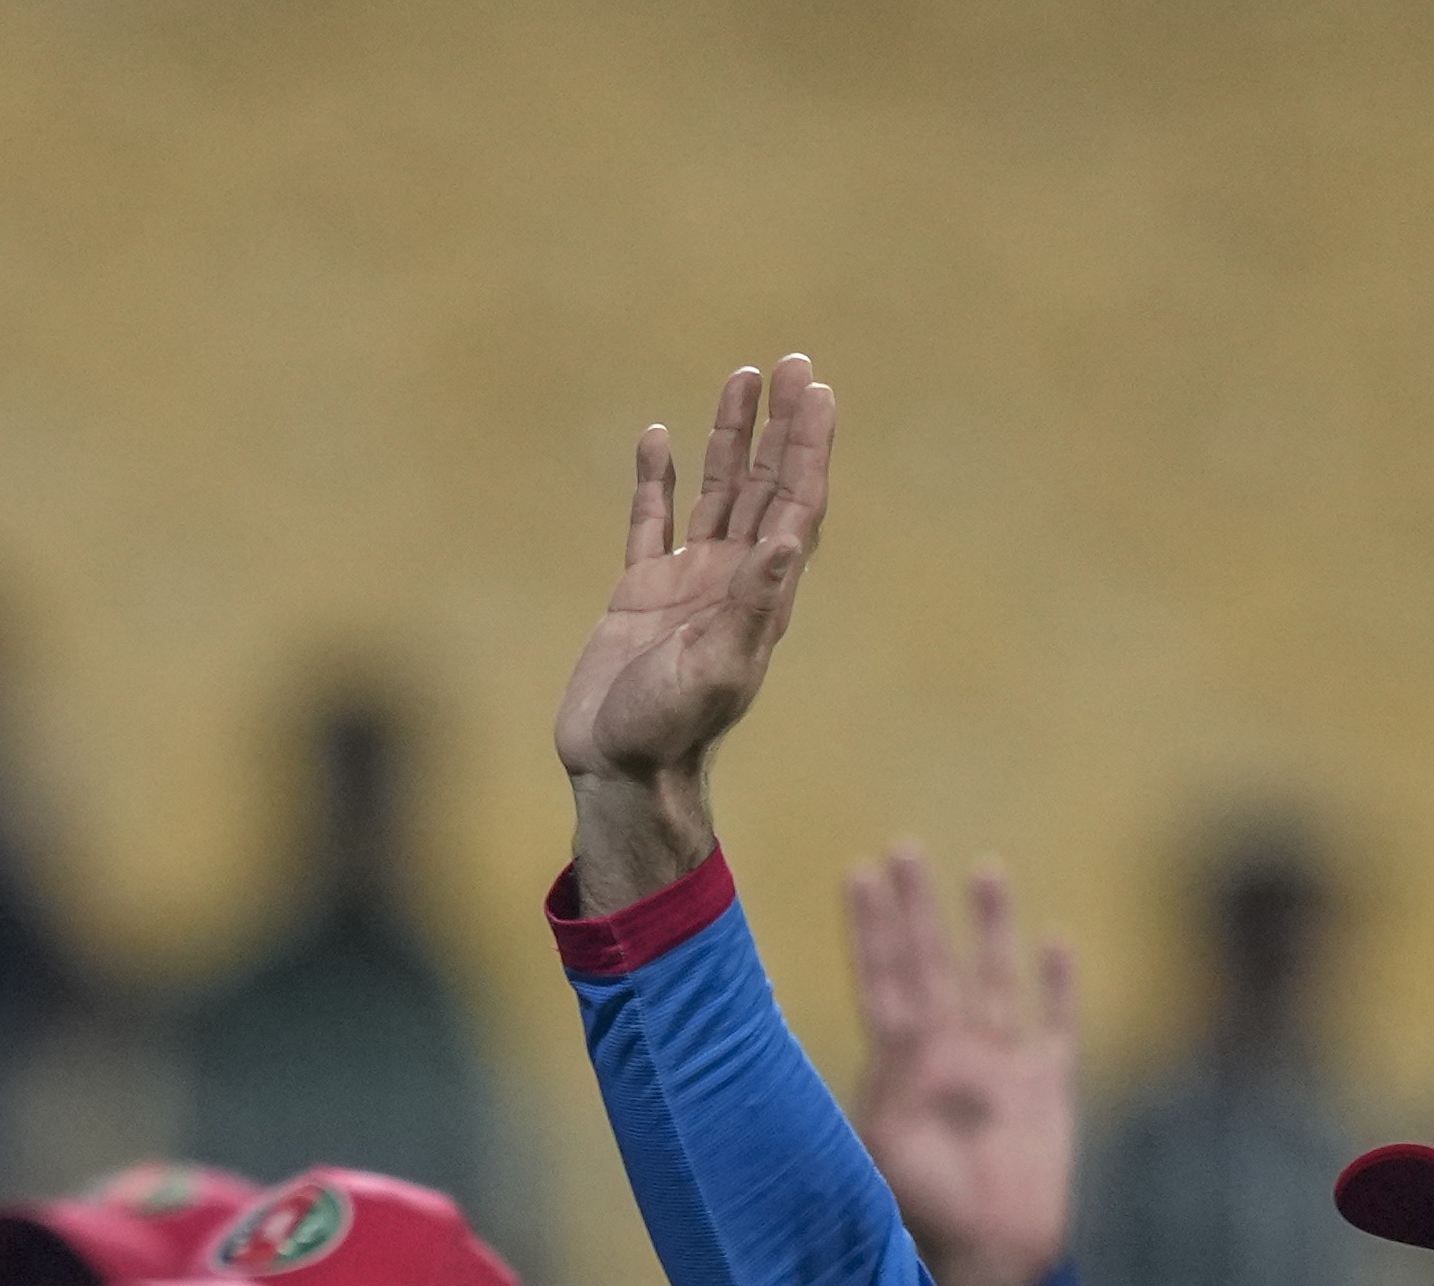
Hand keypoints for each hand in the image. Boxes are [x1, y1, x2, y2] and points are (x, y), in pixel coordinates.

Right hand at [555, 354, 838, 903]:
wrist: (618, 774)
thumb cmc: (668, 731)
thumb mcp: (715, 668)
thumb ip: (751, 604)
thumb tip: (789, 538)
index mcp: (761, 595)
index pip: (796, 503)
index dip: (809, 447)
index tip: (815, 391)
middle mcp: (732, 580)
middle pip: (765, 485)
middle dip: (779, 426)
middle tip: (790, 364)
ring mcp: (685, 585)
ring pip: (715, 494)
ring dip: (729, 438)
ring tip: (740, 378)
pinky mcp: (639, 595)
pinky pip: (652, 522)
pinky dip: (656, 480)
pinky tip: (658, 438)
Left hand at [846, 843, 1079, 1285]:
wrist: (986, 1272)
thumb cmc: (919, 1233)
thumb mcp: (871, 1172)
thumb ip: (850, 1125)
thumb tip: (795, 1106)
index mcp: (899, 1073)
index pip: (883, 982)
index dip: (871, 929)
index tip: (857, 872)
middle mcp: (945, 1061)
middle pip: (930, 965)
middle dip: (916, 909)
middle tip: (903, 848)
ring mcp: (997, 1071)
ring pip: (992, 980)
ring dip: (988, 928)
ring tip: (982, 868)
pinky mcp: (1047, 1094)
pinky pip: (1055, 1026)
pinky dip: (1057, 985)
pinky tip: (1055, 941)